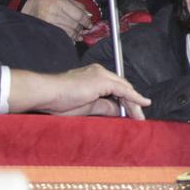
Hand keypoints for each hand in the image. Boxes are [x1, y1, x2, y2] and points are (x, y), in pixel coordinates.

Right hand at [8, 64, 150, 118]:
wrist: (46, 93)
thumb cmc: (59, 102)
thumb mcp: (88, 107)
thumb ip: (105, 107)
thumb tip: (120, 111)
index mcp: (94, 76)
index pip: (116, 87)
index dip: (125, 100)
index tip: (132, 112)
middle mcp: (100, 72)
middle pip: (123, 87)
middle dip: (132, 103)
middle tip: (139, 117)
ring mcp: (102, 75)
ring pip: (125, 89)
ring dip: (134, 104)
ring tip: (140, 117)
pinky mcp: (102, 81)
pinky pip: (124, 90)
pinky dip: (134, 98)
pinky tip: (143, 104)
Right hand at [20, 0, 94, 40]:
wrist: (29, 6)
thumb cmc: (48, 1)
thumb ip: (78, 6)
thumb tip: (89, 15)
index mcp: (61, 3)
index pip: (79, 15)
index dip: (87, 22)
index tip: (90, 25)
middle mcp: (55, 12)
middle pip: (74, 25)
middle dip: (81, 28)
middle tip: (84, 29)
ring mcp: (49, 22)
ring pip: (69, 32)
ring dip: (76, 34)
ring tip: (79, 34)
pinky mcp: (46, 30)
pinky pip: (61, 36)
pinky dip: (68, 38)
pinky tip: (72, 38)